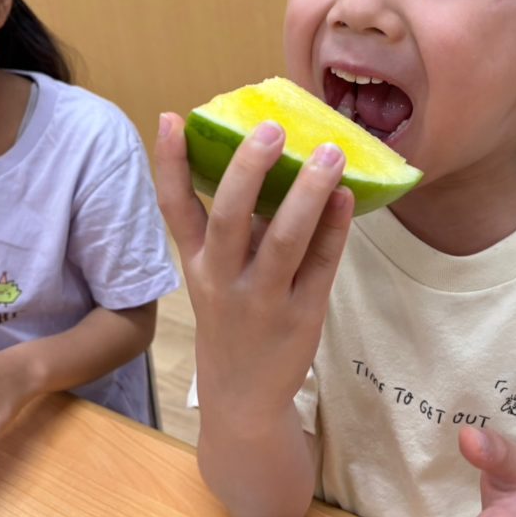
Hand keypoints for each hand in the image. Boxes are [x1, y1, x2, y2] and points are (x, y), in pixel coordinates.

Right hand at [154, 113, 353, 421]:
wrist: (243, 398)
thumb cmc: (231, 321)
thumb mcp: (214, 278)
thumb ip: (234, 230)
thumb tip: (269, 164)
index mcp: (196, 264)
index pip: (174, 209)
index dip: (169, 163)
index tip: (171, 117)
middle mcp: (223, 280)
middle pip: (230, 218)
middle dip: (248, 170)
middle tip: (270, 128)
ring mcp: (263, 300)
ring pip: (285, 240)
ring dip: (308, 192)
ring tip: (330, 153)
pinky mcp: (302, 316)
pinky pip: (321, 266)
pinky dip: (334, 228)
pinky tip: (347, 197)